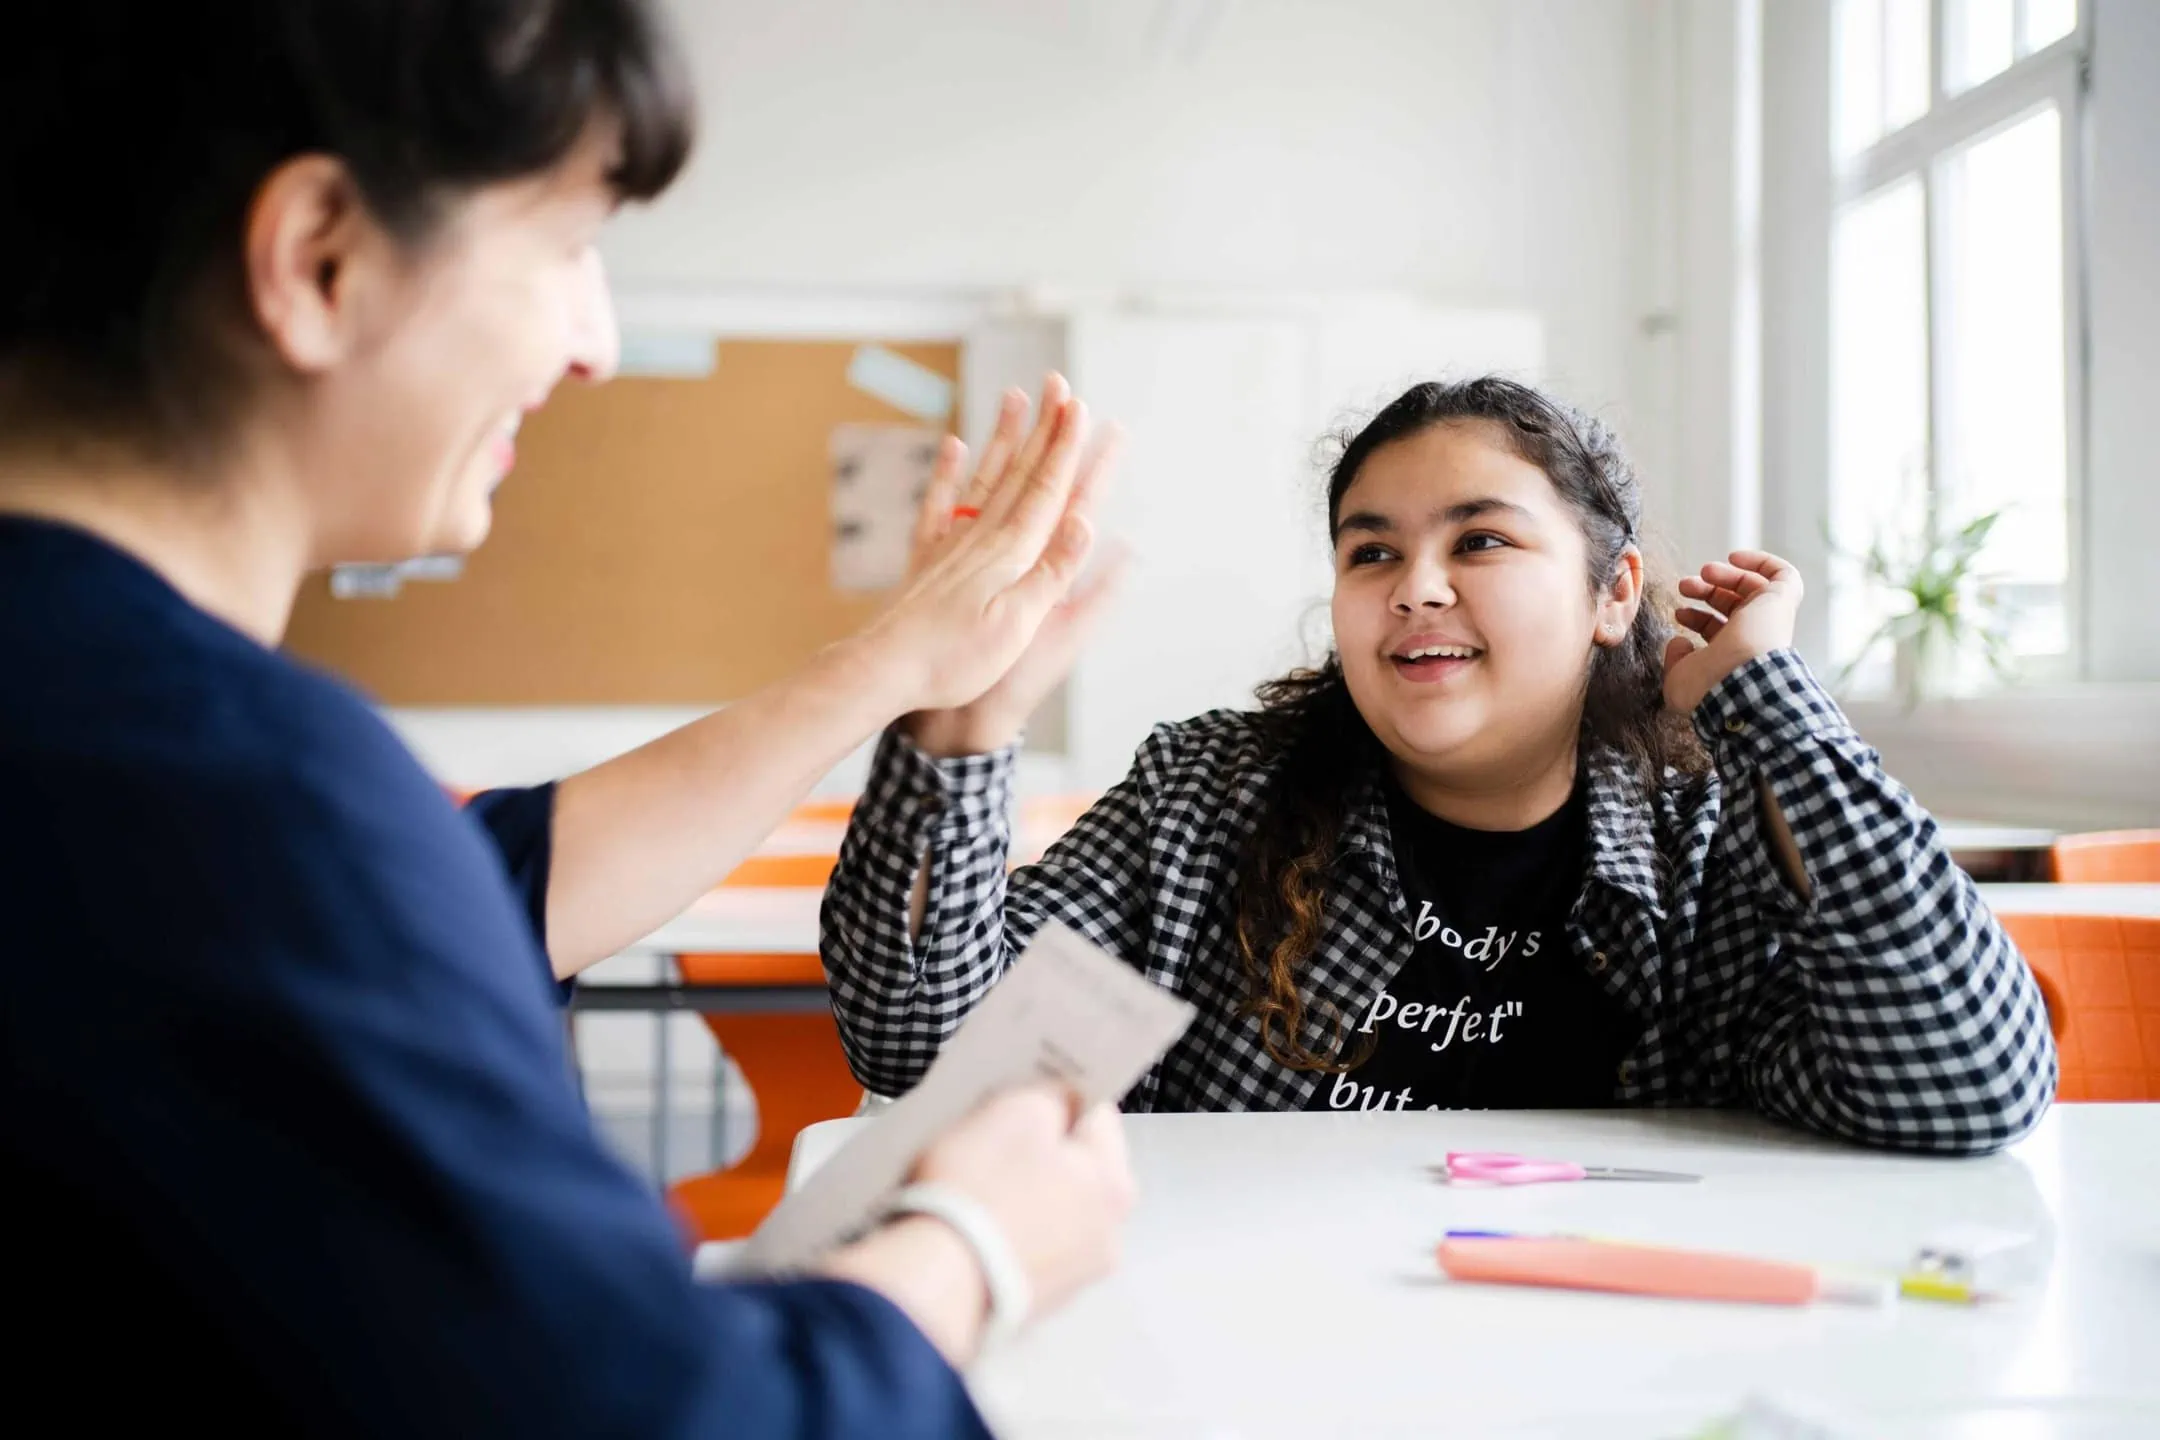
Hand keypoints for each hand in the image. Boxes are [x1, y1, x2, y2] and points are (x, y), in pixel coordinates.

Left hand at [835, 375, 1122, 724]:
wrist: (885, 670)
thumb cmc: (954, 659)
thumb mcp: (1017, 625)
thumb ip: (1052, 570)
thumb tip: (1085, 520)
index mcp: (1011, 555)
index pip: (1047, 490)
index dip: (1066, 449)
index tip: (1080, 407)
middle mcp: (981, 539)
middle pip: (1021, 473)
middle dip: (1045, 429)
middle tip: (1060, 386)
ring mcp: (951, 544)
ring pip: (985, 477)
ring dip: (1005, 437)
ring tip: (1016, 396)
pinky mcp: (927, 559)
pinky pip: (939, 503)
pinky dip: (947, 471)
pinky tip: (953, 445)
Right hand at [909, 1083, 1134, 1324]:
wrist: (934, 1283)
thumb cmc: (978, 1193)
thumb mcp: (1016, 1112)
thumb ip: (1050, 1097)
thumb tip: (1059, 1101)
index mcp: (1114, 1183)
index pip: (1097, 1114)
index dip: (1058, 1096)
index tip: (1025, 1092)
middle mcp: (1107, 1235)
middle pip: (1074, 1166)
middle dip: (1037, 1148)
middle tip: (990, 1137)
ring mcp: (1072, 1275)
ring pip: (1047, 1208)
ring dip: (1019, 1193)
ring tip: (972, 1185)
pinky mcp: (1034, 1300)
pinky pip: (1023, 1246)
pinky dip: (1002, 1232)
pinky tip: (970, 1224)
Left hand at [1663, 550, 1804, 713]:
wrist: (1740, 678)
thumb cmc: (1710, 684)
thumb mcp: (1679, 677)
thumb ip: (1675, 659)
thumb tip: (1680, 640)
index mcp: (1733, 656)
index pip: (1719, 630)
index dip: (1697, 618)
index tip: (1678, 613)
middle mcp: (1755, 637)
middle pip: (1733, 606)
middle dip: (1706, 592)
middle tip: (1684, 586)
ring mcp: (1770, 618)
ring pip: (1753, 588)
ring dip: (1726, 574)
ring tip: (1704, 571)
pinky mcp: (1783, 600)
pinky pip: (1783, 574)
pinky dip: (1760, 561)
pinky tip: (1734, 557)